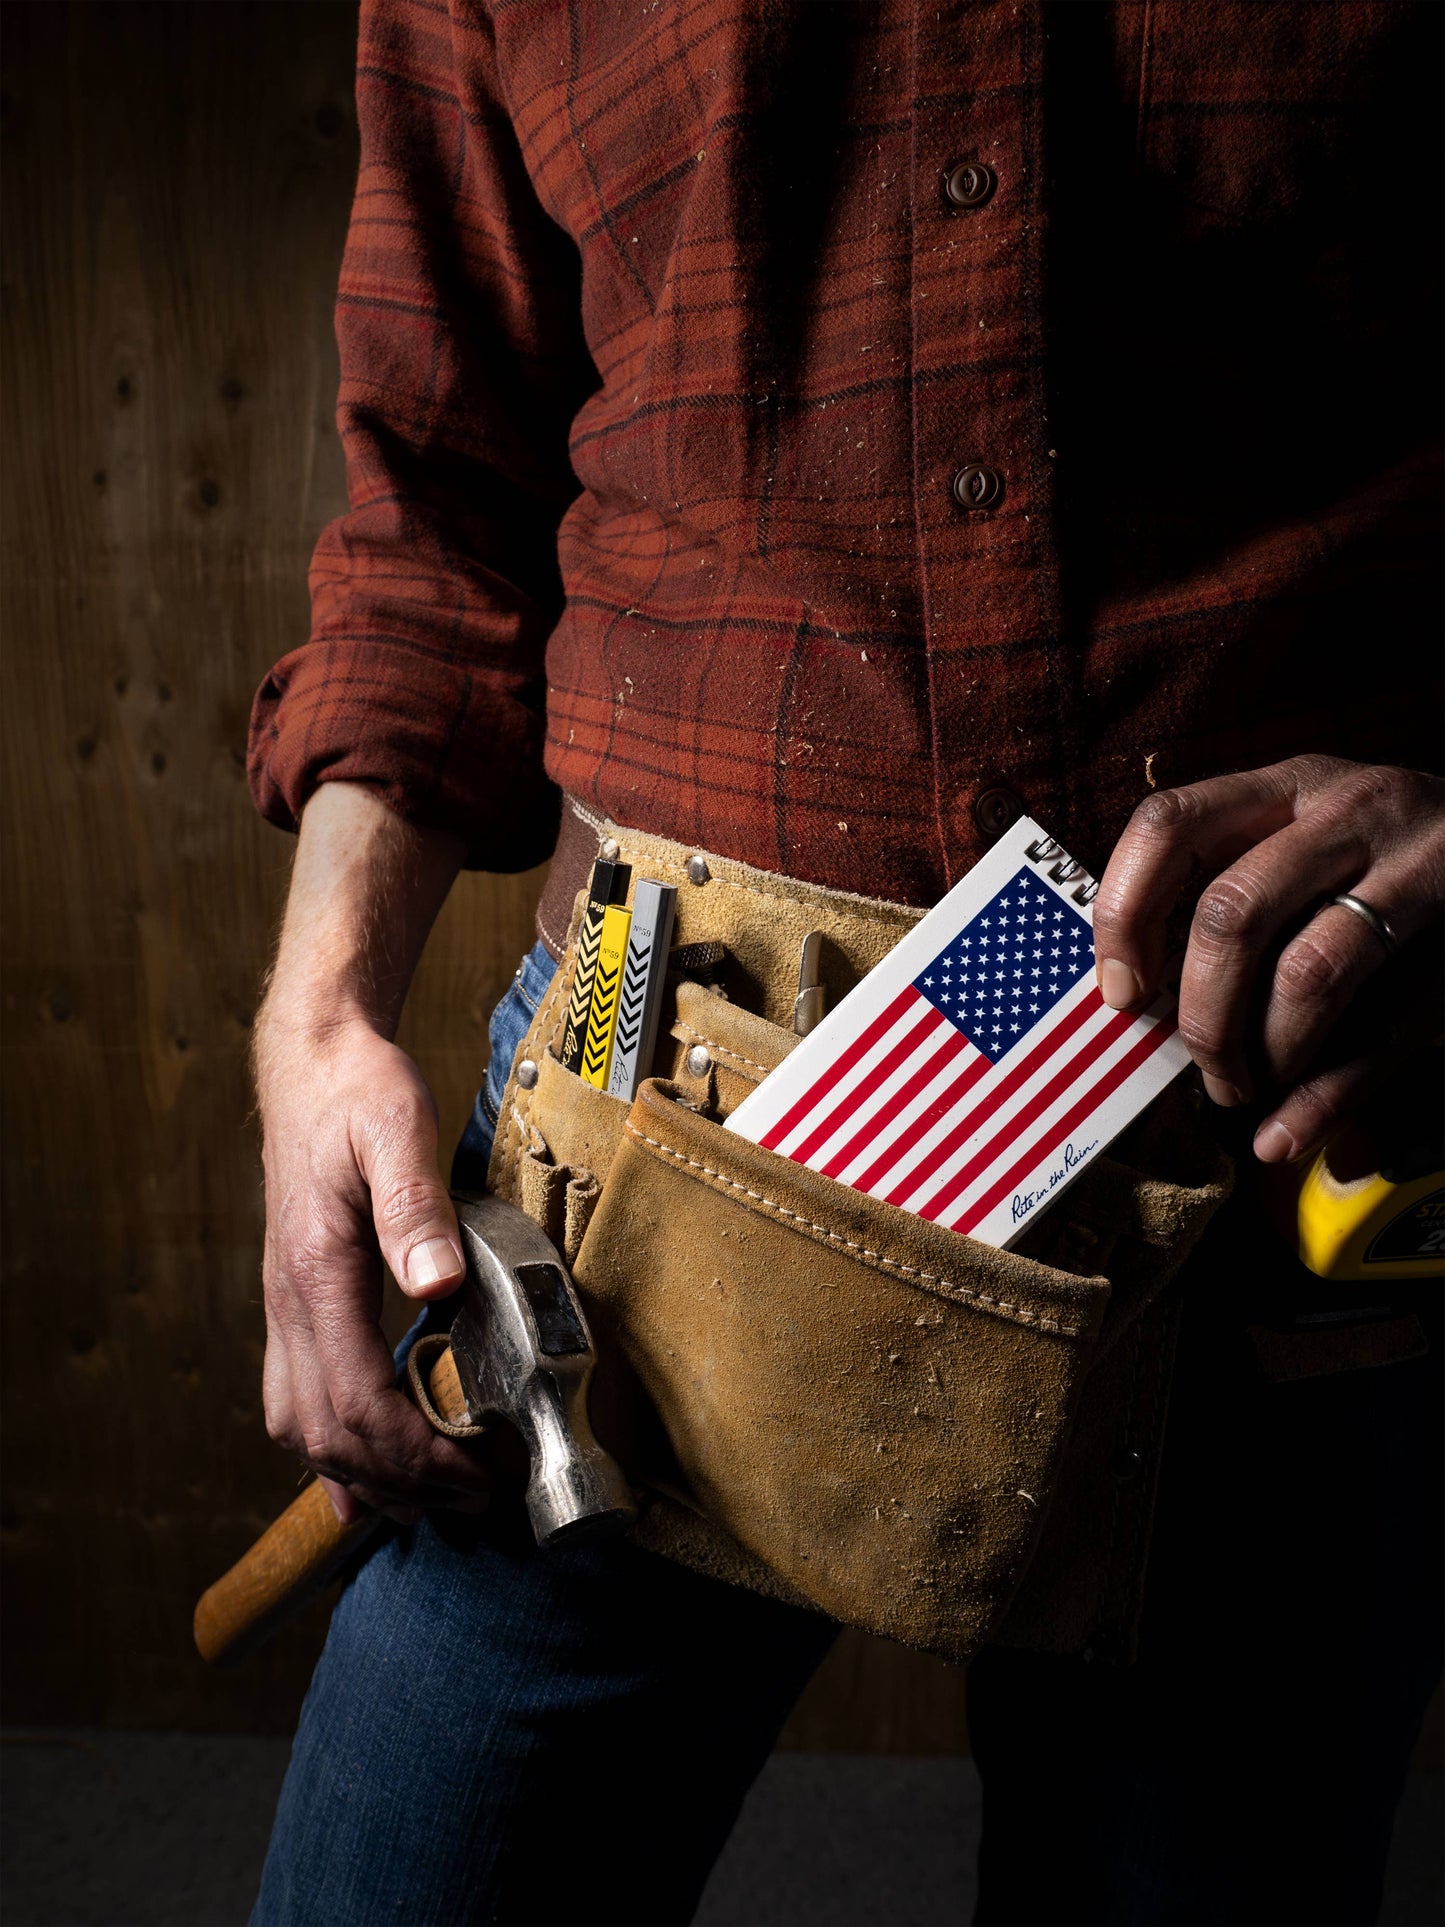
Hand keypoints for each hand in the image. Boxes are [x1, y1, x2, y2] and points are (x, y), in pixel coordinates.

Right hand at [253, 782, 486, 1524]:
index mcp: (317, 1272)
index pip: (358, 1398)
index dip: (417, 1452)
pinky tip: (364, 1480)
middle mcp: (288, 1304)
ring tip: (432, 1503)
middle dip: (400, 1482)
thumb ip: (415, 1206)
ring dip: (363, 1477)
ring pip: (300, 1430)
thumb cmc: (360, 1093)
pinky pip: (295, 1402)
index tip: (475, 1475)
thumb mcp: (398, 1129)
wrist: (313, 1064)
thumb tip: (438, 1285)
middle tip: (473, 1502)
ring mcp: (283, 1309)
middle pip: (327, 1434)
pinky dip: (330, 1453)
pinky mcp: (293, 1305)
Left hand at [1092, 755, 1444, 1162]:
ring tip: (1246, 1088)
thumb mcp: (1307, 851)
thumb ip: (1230, 904)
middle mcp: (1342, 806)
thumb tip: (1130, 999)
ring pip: (1304, 971)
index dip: (1124, 912)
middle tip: (1198, 1063)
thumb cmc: (1387, 861)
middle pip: (1230, 910)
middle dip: (1199, 1009)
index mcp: (1279, 788)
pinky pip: (1383, 1025)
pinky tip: (1287, 1129)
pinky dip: (1323, 1094)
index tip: (1120, 990)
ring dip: (1261, 1051)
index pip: (1168, 823)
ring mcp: (1412, 859)